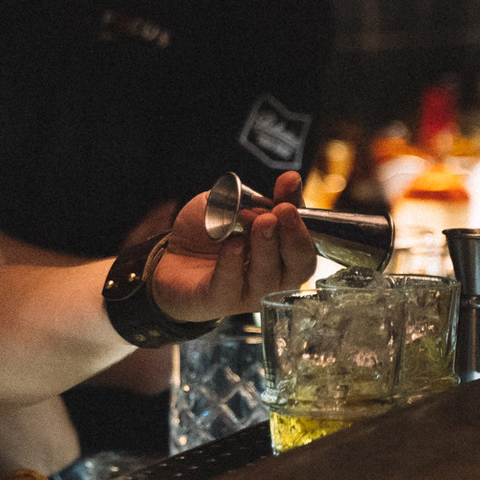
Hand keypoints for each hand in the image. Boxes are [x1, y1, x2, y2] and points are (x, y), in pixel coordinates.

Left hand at [148, 172, 314, 322]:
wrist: (172, 255)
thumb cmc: (210, 232)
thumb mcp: (235, 204)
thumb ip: (263, 197)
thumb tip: (291, 180)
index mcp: (283, 253)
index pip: (306, 239)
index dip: (302, 215)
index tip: (289, 188)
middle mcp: (274, 277)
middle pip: (298, 265)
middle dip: (294, 236)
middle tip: (282, 211)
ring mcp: (248, 293)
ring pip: (267, 278)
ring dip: (264, 247)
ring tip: (260, 221)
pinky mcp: (218, 300)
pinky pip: (230, 286)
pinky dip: (232, 263)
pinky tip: (232, 244)